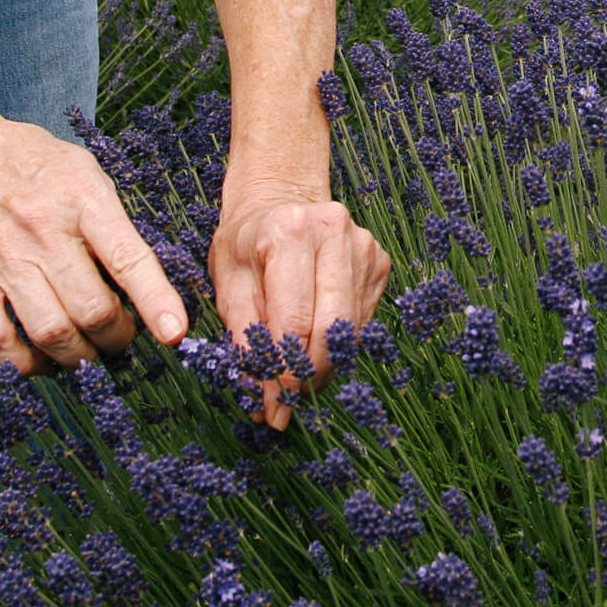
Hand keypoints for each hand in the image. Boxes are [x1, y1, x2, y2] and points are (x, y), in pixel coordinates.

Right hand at [0, 115, 189, 374]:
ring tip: (89, 352)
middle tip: (123, 336)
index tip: (174, 333)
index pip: (127, 258)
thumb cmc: (37, 163)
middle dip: (117, 337)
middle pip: (90, 308)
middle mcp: (43, 231)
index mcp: (82, 199)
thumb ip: (116, 222)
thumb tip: (148, 281)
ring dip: (78, 356)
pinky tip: (42, 360)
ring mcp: (4, 258)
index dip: (155, 300)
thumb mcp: (88, 172)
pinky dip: (23, 363)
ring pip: (49, 331)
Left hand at [209, 187, 392, 430]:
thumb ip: (242, 335)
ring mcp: (363, 245)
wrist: (282, 198)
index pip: (292, 320)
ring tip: (298, 383)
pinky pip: (362, 319)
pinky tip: (316, 348)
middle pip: (331, 327)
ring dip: (324, 366)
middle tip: (288, 405)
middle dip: (309, 375)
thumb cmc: (247, 241)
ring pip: (350, 328)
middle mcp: (332, 232)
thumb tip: (260, 393)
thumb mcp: (227, 281)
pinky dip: (338, 344)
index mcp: (287, 232)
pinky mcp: (379, 261)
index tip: (272, 408)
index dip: (283, 372)